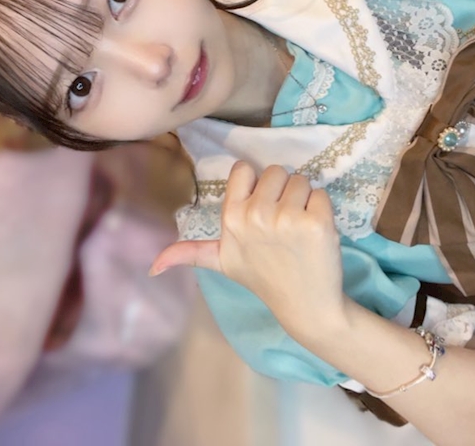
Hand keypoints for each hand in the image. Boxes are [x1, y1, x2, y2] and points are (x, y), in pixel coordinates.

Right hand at [150, 162, 344, 333]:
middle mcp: (256, 214)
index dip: (256, 184)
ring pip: (301, 180)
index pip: (244, 169)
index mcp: (231, 217)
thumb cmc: (263, 278)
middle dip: (283, 192)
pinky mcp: (317, 222)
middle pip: (277, 171)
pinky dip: (322, 209)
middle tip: (283, 223)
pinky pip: (321, 194)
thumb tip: (152, 268)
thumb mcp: (222, 263)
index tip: (260, 206)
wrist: (305, 305)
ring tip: (298, 229)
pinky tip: (315, 234)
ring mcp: (288, 218)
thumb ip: (189, 254)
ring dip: (304, 200)